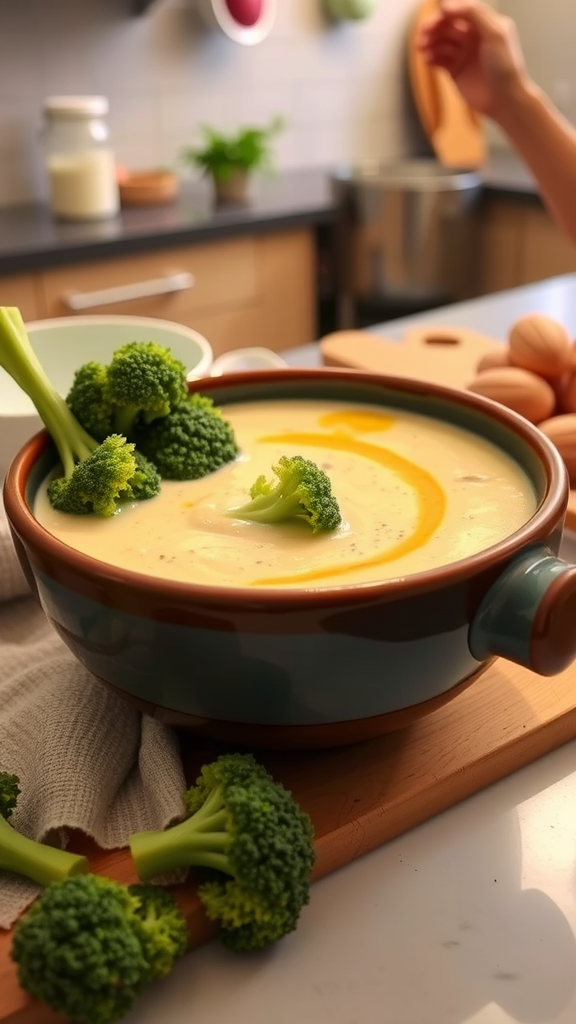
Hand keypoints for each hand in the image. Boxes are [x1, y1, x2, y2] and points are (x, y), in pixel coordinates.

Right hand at [417, 0, 529, 120]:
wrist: (505, 99)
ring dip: (429, 43)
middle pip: (447, 26)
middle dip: (434, 28)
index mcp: (483, 25)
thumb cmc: (505, 66)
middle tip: (423, 35)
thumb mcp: (495, 32)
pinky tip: (427, 60)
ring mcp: (463, 54)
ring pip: (440, 43)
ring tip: (422, 49)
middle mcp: (472, 37)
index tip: (436, 19)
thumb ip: (474, 13)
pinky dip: (431, 58)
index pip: (459, 12)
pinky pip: (439, 60)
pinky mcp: (455, 71)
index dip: (446, 13)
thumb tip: (445, 5)